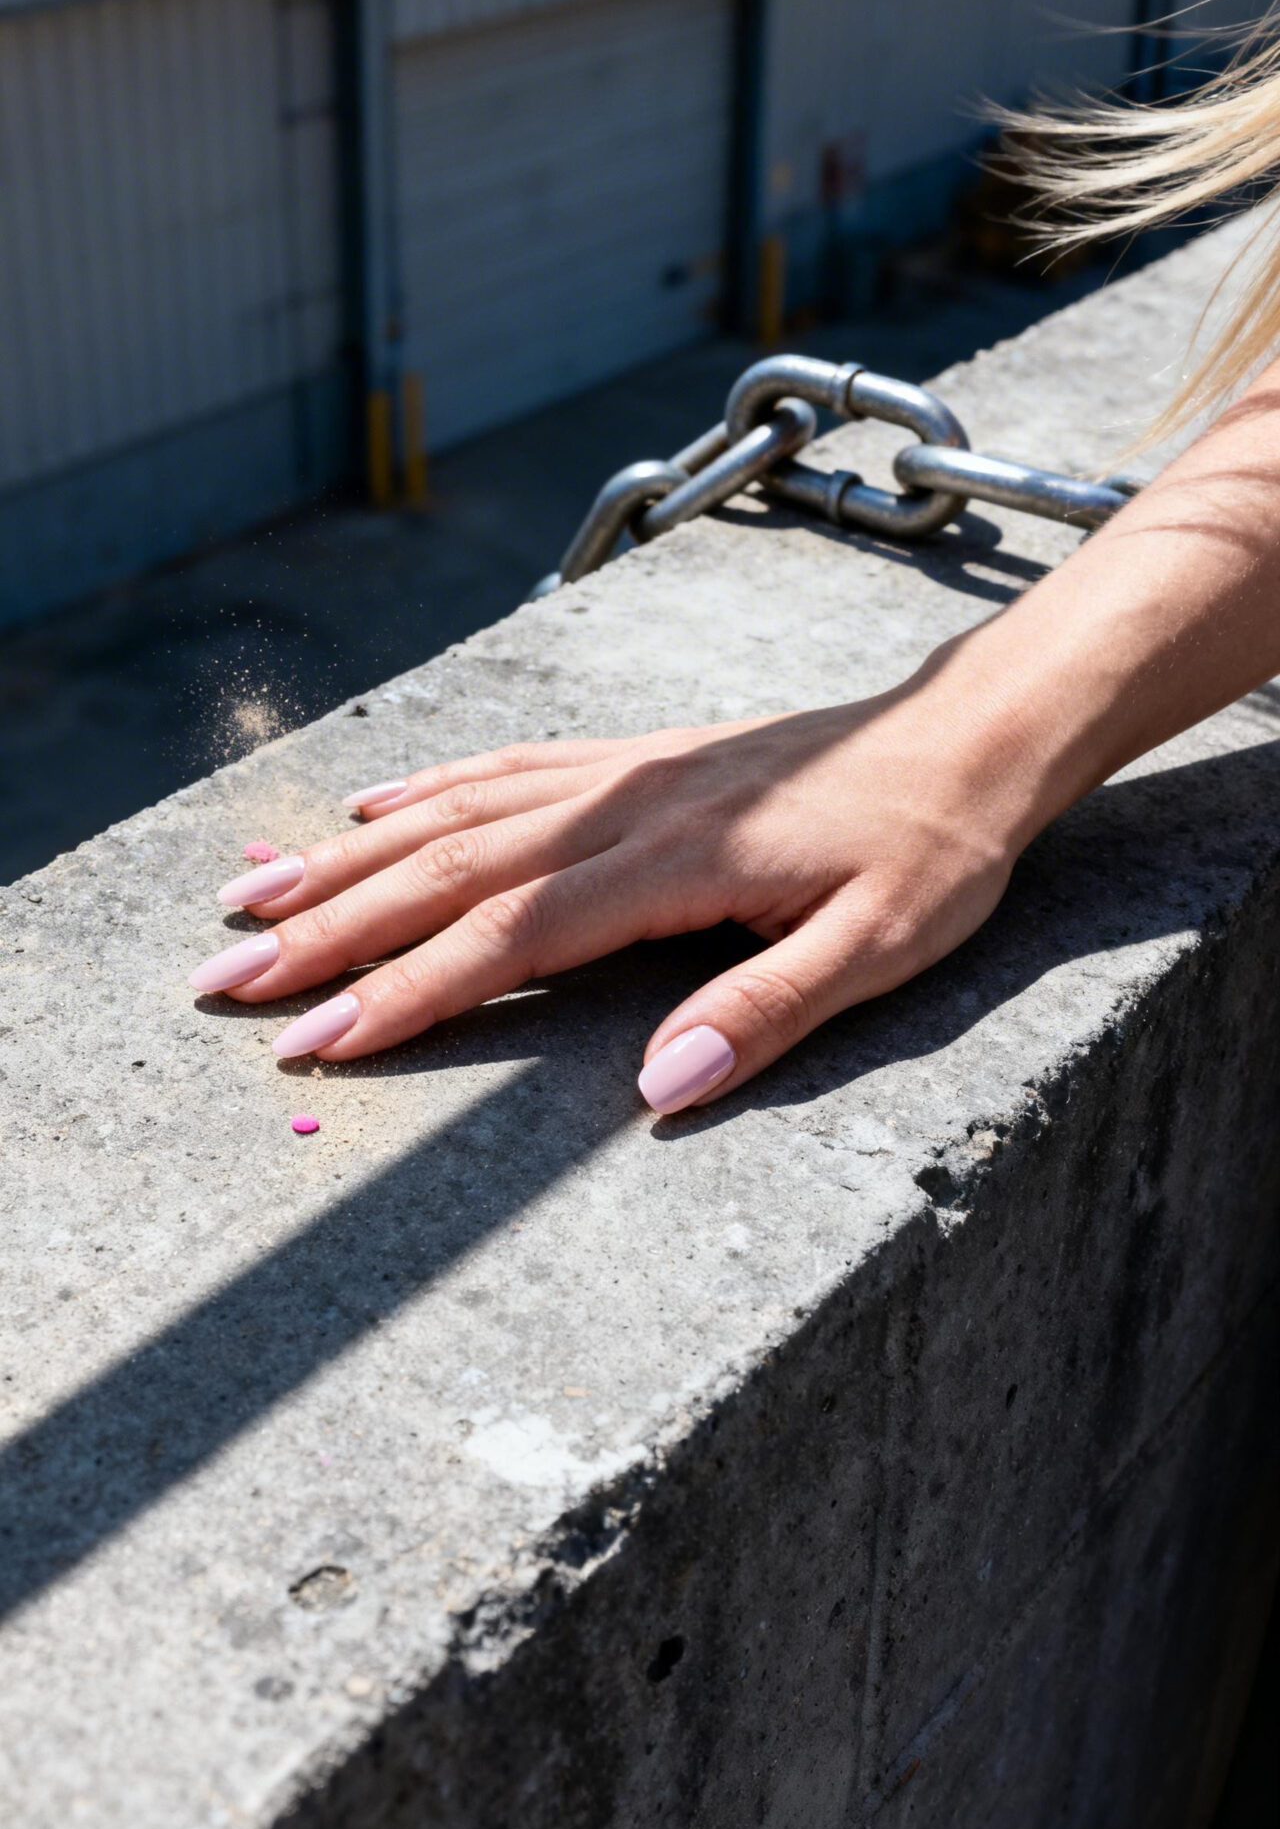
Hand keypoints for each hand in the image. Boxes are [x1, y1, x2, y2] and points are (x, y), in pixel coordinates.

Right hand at [189, 654, 1032, 1113]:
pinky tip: (367, 809)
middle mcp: (623, 808)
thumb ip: (767, 1015)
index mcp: (673, 866)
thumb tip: (656, 1091)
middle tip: (224, 979)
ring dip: (345, 858)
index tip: (313, 1042)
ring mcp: (622, 773)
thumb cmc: (933, 850)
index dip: (403, 993)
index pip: (506, 938)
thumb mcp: (884, 948)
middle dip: (328, 929)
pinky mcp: (635, 758)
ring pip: (453, 813)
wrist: (968, 736)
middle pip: (446, 871)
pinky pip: (503, 767)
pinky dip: (423, 789)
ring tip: (250, 895)